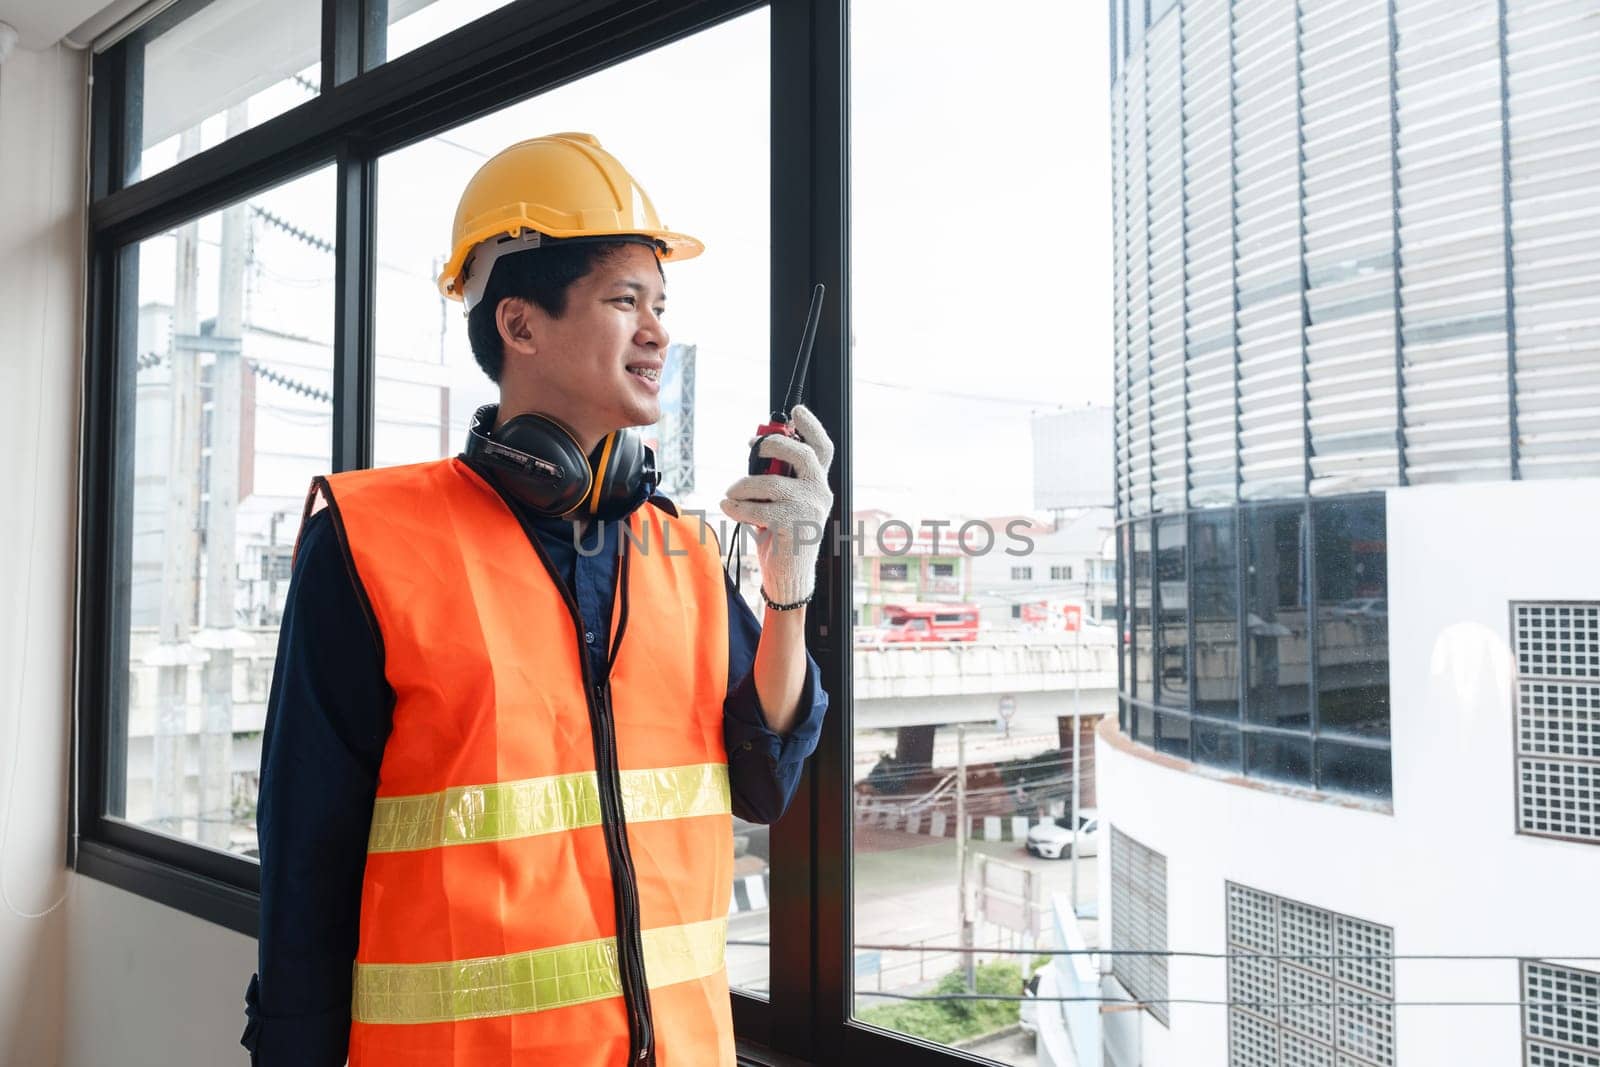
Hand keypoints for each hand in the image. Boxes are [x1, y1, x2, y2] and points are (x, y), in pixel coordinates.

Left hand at [719, 405, 834, 605]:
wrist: (788, 575)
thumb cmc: (781, 535)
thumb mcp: (781, 501)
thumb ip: (776, 476)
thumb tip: (756, 447)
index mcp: (818, 484)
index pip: (823, 448)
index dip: (811, 426)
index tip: (796, 411)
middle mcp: (819, 493)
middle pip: (801, 454)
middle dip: (774, 445)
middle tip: (755, 448)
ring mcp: (808, 509)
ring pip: (769, 483)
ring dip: (742, 486)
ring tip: (729, 493)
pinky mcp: (792, 525)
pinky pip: (757, 507)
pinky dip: (737, 506)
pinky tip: (728, 507)